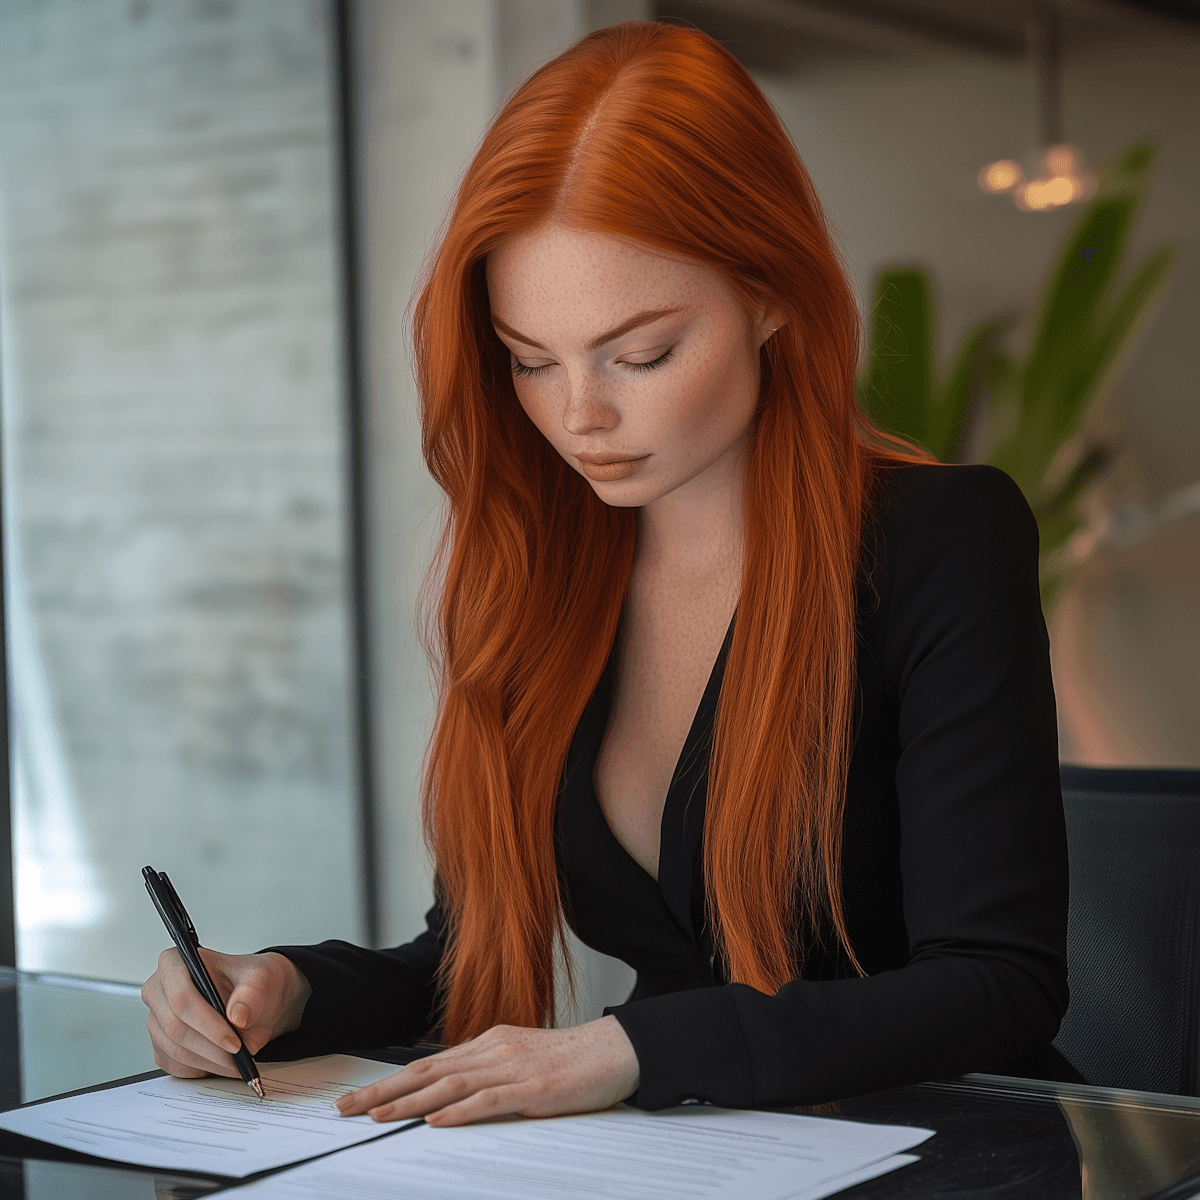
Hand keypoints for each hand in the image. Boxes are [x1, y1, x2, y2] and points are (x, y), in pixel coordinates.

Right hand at [141, 947, 310, 1079]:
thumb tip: (237, 1015)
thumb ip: (251, 994)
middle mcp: (159, 990)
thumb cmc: (253, 982)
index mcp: (176, 962)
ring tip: (236, 1061)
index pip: (182, 997)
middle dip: (211, 1047)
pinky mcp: (161, 1043)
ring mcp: (157, 1019)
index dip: (206, 1022)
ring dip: (208, 1061)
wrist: (257, 999)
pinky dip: (200, 1069)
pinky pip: (173, 1065)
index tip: (233, 1040)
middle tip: (239, 1055)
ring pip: (174, 1050)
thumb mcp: (262, 978)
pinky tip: (221, 1063)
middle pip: (176, 1027)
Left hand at [335, 1015, 638, 1126]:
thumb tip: (448, 1098)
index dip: (390, 1082)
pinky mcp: (535, 1088)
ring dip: (409, 1103)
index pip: (428, 1065)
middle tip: (344, 1109)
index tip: (358, 1098)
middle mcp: (494, 1049)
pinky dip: (460, 1111)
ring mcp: (513, 1066)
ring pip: (451, 1085)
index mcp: (489, 1043)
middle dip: (382, 1091)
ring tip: (376, 1116)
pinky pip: (490, 1100)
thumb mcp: (522, 1062)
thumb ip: (487, 1074)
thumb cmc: (572, 1061)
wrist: (617, 1049)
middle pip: (428, 1072)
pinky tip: (437, 1121)